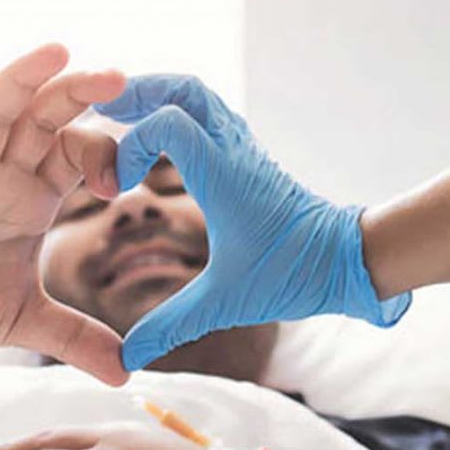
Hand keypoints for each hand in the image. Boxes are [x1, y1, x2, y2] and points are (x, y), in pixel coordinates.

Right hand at [0, 45, 128, 384]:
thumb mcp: (26, 322)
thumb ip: (76, 338)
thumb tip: (126, 373)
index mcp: (32, 198)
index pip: (75, 155)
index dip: (104, 154)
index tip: (128, 177)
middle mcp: (0, 177)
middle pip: (42, 121)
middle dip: (76, 96)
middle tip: (116, 76)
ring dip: (22, 82)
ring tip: (56, 51)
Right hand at [95, 75, 411, 369]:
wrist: (348, 260)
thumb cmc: (293, 274)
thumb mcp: (225, 302)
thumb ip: (170, 326)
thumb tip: (127, 361)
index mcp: (223, 175)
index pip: (168, 122)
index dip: (129, 143)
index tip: (116, 186)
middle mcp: (233, 150)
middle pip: (184, 88)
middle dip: (139, 92)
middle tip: (102, 111)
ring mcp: (243, 149)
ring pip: (199, 95)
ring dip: (159, 96)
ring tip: (121, 115)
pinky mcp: (248, 157)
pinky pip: (210, 115)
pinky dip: (178, 113)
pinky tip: (158, 139)